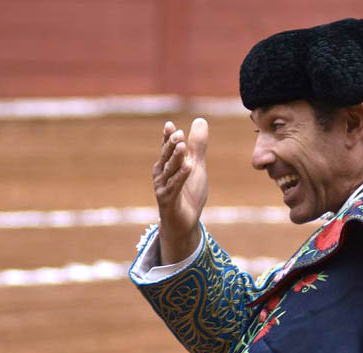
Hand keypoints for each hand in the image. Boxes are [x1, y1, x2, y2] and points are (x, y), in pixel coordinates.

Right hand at [153, 118, 208, 264]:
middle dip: (171, 145)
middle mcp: (162, 174)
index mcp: (167, 164)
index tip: (170, 125)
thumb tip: (200, 120)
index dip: (168, 137)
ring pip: (170, 170)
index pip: (168, 148)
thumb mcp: (196, 166)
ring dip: (175, 158)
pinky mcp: (168, 201)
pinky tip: (188, 167)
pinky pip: (175, 186)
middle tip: (178, 133)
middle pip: (167, 157)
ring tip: (182, 145)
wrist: (184, 222)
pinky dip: (181, 176)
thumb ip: (198, 145)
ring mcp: (163, 187)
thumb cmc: (188, 192)